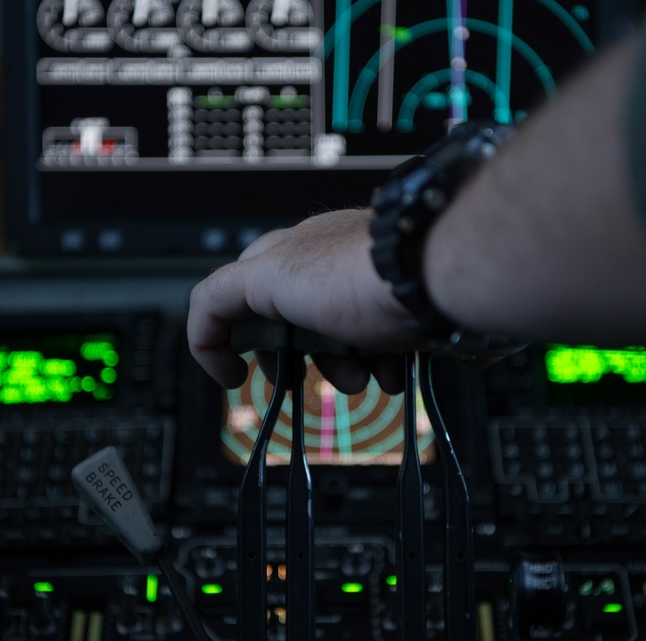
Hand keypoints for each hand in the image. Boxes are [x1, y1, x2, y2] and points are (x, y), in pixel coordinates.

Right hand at [187, 209, 425, 392]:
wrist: (444, 281)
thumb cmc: (362, 277)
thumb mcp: (272, 277)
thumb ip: (224, 294)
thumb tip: (202, 322)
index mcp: (282, 255)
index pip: (228, 297)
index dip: (219, 340)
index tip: (233, 378)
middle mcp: (320, 267)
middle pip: (286, 327)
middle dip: (294, 361)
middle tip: (301, 380)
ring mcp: (361, 288)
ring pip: (336, 342)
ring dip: (343, 370)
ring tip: (363, 378)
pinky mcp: (399, 307)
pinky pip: (379, 345)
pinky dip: (380, 365)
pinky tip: (393, 371)